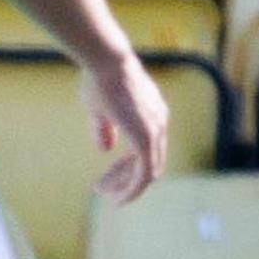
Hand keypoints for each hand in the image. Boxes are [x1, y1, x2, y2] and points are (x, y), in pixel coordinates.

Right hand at [86, 52, 169, 204]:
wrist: (105, 60)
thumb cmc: (98, 78)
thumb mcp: (100, 109)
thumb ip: (105, 129)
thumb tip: (106, 148)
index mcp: (153, 115)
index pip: (147, 149)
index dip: (127, 165)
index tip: (108, 175)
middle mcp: (160, 123)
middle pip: (149, 163)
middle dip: (125, 178)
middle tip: (101, 187)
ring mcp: (156, 131)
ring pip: (146, 173)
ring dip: (125, 187)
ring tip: (103, 193)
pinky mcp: (146, 138)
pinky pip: (144, 175)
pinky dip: (131, 189)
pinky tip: (116, 198)